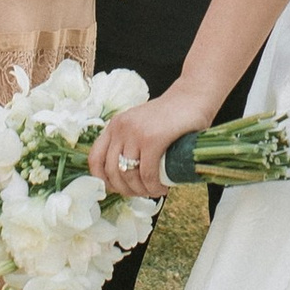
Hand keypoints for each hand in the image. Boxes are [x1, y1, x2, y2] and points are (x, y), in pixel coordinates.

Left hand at [89, 80, 210, 195]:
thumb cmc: (172, 115)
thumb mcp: (142, 125)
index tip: (117, 188)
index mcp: (115, 126)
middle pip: (111, 171)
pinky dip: (154, 186)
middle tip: (141, 193)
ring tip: (154, 191)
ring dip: (140, 191)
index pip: (95, 158)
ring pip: (128, 174)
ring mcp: (135, 133)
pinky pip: (147, 173)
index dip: (103, 179)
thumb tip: (126, 177)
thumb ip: (132, 142)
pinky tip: (162, 188)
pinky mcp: (152, 139)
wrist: (194, 96)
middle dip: (125, 190)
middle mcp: (120, 128)